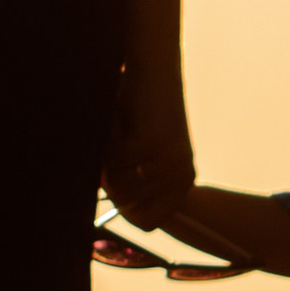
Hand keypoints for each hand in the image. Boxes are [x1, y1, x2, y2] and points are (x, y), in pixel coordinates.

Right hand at [103, 70, 196, 233]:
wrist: (156, 67)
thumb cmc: (144, 109)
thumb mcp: (148, 152)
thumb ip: (138, 183)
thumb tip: (116, 207)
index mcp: (184, 180)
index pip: (148, 223)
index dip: (124, 210)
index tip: (117, 186)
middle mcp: (181, 174)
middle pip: (126, 204)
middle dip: (110, 179)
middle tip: (113, 147)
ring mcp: (167, 160)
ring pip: (116, 184)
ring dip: (107, 159)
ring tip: (120, 132)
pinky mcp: (149, 143)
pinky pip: (111, 160)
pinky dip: (105, 141)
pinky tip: (118, 120)